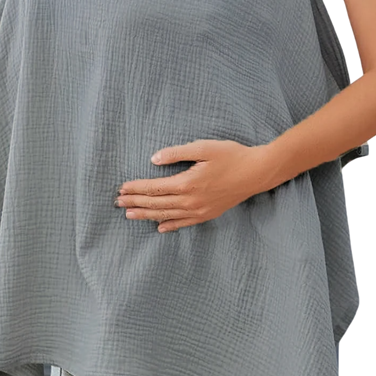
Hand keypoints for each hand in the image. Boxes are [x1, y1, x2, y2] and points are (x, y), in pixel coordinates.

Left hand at [115, 138, 270, 232]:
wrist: (257, 172)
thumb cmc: (232, 155)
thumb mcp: (204, 148)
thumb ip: (177, 153)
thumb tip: (153, 159)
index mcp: (187, 183)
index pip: (154, 188)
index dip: (136, 188)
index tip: (121, 188)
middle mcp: (191, 201)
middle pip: (156, 203)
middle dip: (135, 202)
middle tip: (117, 203)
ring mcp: (199, 211)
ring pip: (166, 215)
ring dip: (146, 215)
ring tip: (129, 215)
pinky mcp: (208, 214)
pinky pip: (184, 223)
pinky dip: (169, 225)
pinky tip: (159, 227)